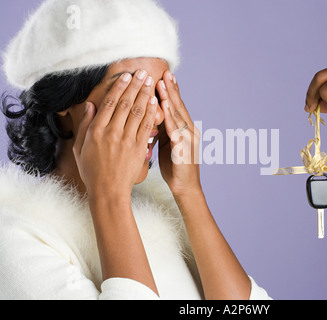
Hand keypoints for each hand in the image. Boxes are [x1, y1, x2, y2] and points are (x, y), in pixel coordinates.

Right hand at [73, 70, 157, 196]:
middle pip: (126, 103)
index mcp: (97, 131)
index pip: (110, 103)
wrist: (108, 191)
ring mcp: (127, 140)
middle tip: (143, 73)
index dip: (119, 87)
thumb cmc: (92, 170)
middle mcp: (112, 132)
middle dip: (135, 86)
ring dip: (145, 95)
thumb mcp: (80, 147)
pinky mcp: (139, 148)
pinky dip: (152, 113)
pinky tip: (155, 102)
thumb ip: (85, 125)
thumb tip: (90, 105)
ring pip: (138, 112)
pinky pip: (147, 126)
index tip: (126, 76)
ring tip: (151, 82)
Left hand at [156, 71, 201, 196]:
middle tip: (165, 72)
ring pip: (178, 116)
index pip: (177, 106)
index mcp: (184, 129)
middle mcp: (189, 131)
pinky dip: (170, 120)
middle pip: (179, 107)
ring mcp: (188, 141)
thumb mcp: (167, 143)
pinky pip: (176, 132)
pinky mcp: (184, 151)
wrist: (185, 188)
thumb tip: (152, 115)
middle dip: (171, 89)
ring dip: (170, 99)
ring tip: (162, 85)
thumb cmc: (174, 166)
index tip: (165, 75)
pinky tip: (164, 110)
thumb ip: (163, 129)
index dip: (171, 91)